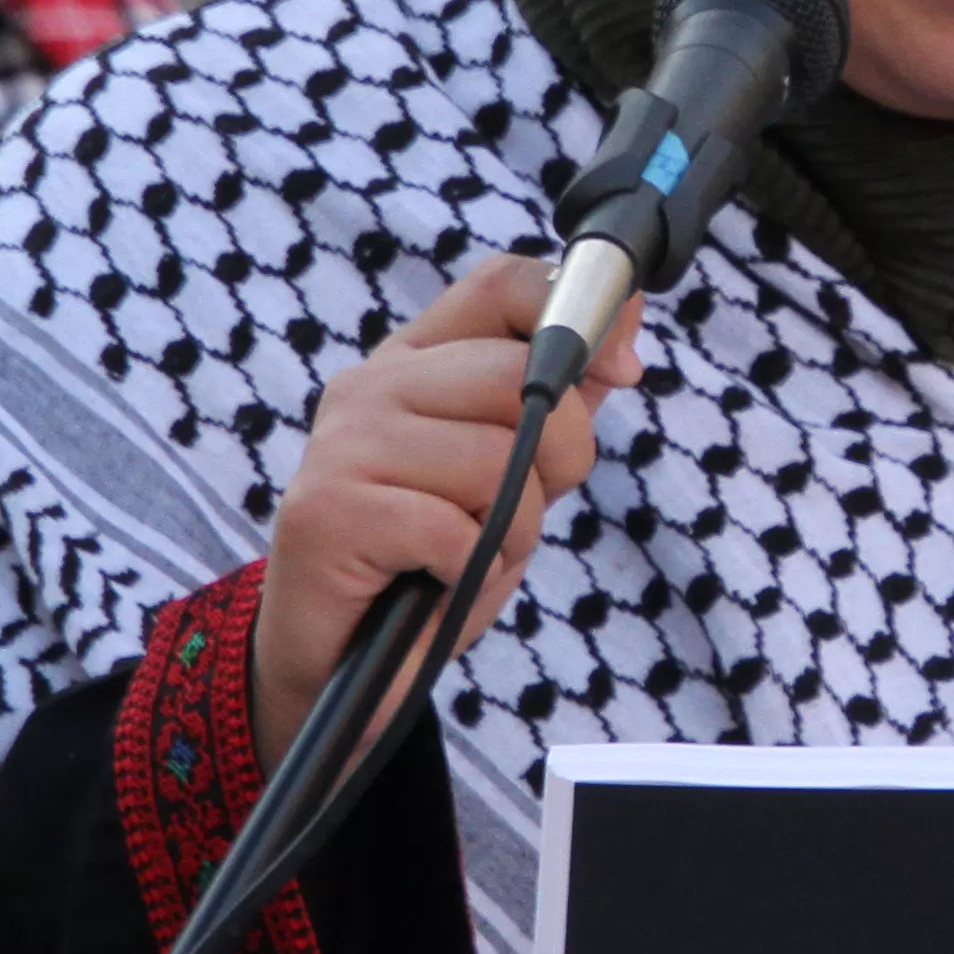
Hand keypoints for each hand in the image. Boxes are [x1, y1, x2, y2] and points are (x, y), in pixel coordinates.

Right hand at [252, 256, 639, 750]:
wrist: (334, 666)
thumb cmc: (427, 563)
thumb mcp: (509, 475)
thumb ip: (558, 399)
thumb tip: (622, 316)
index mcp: (413, 363)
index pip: (499, 286)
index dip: (574, 317)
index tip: (622, 369)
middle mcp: (370, 387)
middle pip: (519, 376)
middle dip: (558, 457)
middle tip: (513, 513)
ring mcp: (344, 445)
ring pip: (498, 460)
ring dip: (509, 533)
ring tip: (464, 558)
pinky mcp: (331, 511)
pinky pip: (459, 531)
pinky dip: (470, 574)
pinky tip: (437, 584)